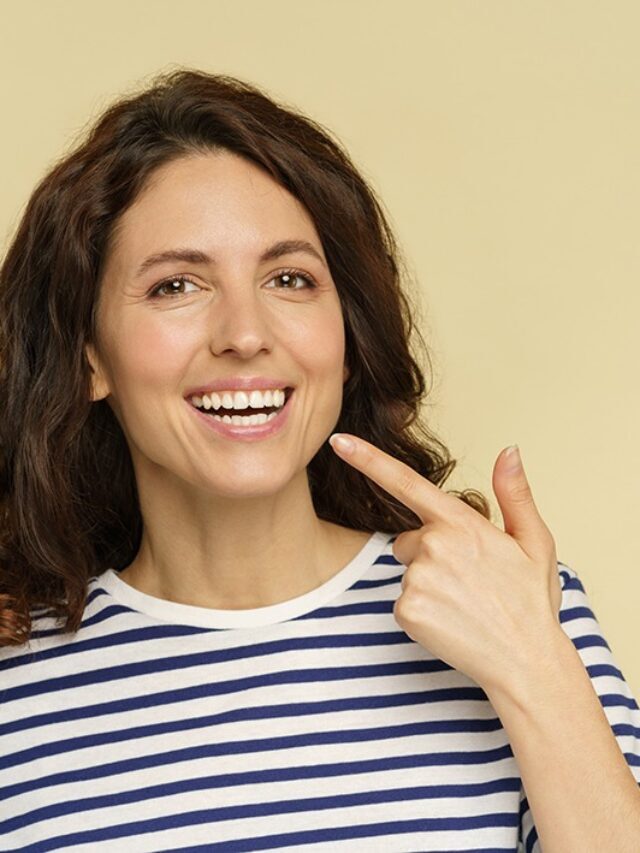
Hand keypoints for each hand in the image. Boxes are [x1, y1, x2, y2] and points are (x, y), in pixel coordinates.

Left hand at [328, 433, 563, 695]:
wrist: (526, 662)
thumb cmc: (531, 601)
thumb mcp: (535, 541)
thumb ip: (514, 493)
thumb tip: (510, 451)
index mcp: (461, 523)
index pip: (405, 482)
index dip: (367, 459)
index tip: (337, 440)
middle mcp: (434, 546)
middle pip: (409, 540)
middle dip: (430, 554)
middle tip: (470, 580)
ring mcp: (417, 579)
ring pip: (408, 572)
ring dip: (429, 584)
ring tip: (465, 603)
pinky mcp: (407, 610)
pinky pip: (404, 602)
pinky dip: (422, 612)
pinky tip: (452, 621)